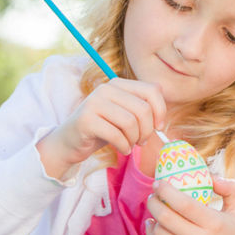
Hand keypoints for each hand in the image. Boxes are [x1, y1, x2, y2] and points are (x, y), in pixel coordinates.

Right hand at [37, 78, 165, 178]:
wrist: (70, 142)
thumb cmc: (103, 130)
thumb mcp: (125, 116)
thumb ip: (142, 109)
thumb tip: (163, 118)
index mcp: (118, 84)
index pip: (152, 90)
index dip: (161, 111)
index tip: (159, 127)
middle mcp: (106, 89)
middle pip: (143, 109)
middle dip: (148, 130)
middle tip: (143, 141)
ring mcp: (94, 102)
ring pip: (131, 122)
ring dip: (135, 139)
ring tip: (131, 145)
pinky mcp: (86, 120)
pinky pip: (116, 135)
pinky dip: (124, 146)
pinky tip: (122, 149)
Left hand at [145, 175, 234, 234]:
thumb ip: (230, 189)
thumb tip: (211, 176)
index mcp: (215, 224)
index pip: (183, 203)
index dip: (166, 191)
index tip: (159, 184)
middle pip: (165, 216)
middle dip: (153, 202)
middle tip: (153, 195)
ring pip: (159, 231)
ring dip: (153, 217)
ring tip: (156, 211)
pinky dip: (151, 233)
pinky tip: (154, 226)